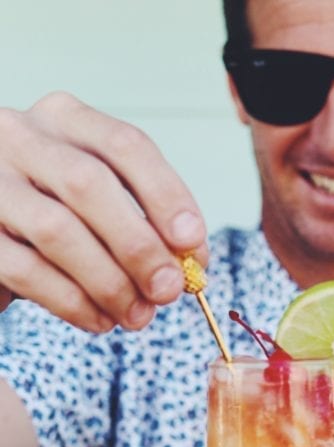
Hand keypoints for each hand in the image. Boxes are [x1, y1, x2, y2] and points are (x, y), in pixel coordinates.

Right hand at [0, 92, 207, 330]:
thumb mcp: (99, 202)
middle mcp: (21, 138)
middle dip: (139, 245)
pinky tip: (101, 320)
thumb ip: (142, 221)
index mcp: (65, 119)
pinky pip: (28, 271)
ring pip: (57, 231)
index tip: (193, 243)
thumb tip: (190, 263)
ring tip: (138, 315)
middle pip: (89, 185)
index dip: (167, 196)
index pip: (125, 145)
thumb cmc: (54, 214)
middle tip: (169, 290)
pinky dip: (73, 302)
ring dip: (109, 282)